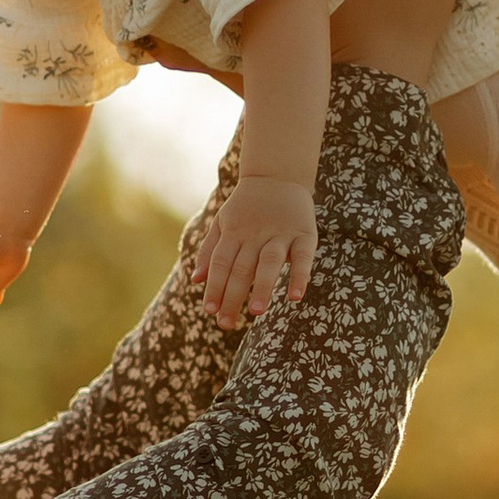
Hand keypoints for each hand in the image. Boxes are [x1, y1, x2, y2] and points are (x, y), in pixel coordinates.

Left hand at [195, 173, 317, 329]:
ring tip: (256, 312)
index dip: (214, 286)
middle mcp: (255, 235)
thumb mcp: (222, 223)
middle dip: (232, 296)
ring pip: (269, 262)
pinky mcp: (304, 234)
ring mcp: (280, 234)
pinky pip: (302, 257)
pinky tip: (295, 296)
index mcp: (234, 233)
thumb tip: (195, 281)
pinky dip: (299, 276)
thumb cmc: (246, 206)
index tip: (209, 311)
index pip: (221, 263)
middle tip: (225, 324)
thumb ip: (208, 251)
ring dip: (262, 287)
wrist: (277, 175)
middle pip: (241, 268)